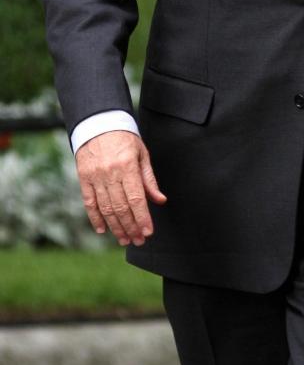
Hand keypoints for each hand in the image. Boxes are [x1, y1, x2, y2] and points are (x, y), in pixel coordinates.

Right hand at [75, 130, 166, 246]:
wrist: (99, 123)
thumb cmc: (125, 139)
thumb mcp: (142, 154)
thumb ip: (149, 179)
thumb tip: (160, 201)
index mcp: (127, 166)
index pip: (136, 198)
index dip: (142, 218)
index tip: (148, 232)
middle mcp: (110, 173)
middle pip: (121, 207)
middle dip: (131, 227)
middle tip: (138, 240)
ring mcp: (95, 177)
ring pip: (106, 208)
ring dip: (116, 227)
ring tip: (125, 239)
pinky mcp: (83, 178)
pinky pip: (89, 203)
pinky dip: (96, 218)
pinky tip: (103, 230)